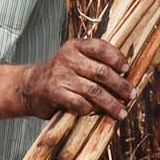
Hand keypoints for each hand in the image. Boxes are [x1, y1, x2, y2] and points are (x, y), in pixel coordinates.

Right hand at [18, 37, 134, 120]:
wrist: (28, 86)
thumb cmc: (60, 74)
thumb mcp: (73, 60)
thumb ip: (95, 62)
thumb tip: (126, 76)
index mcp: (74, 46)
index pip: (100, 47)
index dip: (116, 58)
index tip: (127, 70)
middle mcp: (67, 58)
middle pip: (101, 72)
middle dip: (120, 86)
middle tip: (131, 95)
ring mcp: (60, 76)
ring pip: (94, 91)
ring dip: (111, 104)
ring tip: (122, 112)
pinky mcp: (54, 93)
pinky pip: (80, 104)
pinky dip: (90, 110)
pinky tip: (94, 113)